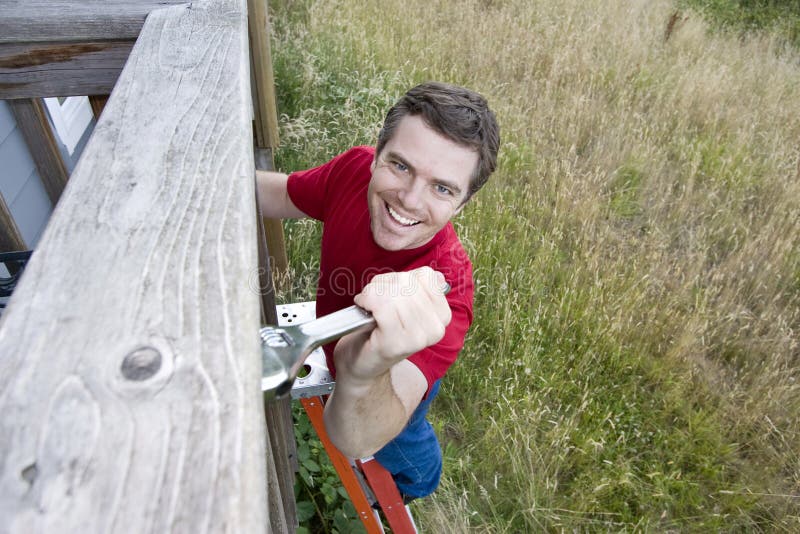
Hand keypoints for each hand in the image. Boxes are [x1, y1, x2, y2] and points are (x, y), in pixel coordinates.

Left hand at [337, 267, 450, 382]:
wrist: (362, 361)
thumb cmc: (381, 329)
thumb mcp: (405, 302)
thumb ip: (420, 286)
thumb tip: (435, 276)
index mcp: (442, 316)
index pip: (426, 277)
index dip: (402, 277)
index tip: (389, 288)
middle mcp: (435, 328)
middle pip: (407, 283)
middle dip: (384, 284)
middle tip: (373, 296)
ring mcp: (418, 338)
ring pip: (394, 294)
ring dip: (373, 292)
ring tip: (368, 303)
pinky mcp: (397, 343)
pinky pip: (383, 306)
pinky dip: (367, 300)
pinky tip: (364, 307)